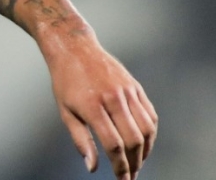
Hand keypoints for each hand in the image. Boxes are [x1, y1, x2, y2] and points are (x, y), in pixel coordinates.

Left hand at [45, 34, 157, 179]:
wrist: (74, 48)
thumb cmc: (65, 82)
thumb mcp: (66, 112)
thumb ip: (81, 141)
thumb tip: (93, 168)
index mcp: (93, 106)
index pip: (113, 145)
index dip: (120, 167)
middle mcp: (113, 98)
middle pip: (133, 140)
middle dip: (135, 163)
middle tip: (131, 175)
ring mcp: (127, 91)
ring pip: (147, 129)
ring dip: (146, 151)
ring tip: (138, 163)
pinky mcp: (135, 86)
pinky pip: (150, 114)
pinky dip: (151, 133)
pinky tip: (144, 143)